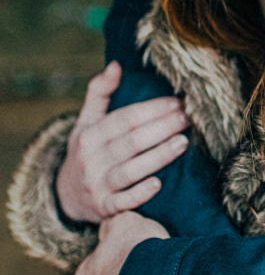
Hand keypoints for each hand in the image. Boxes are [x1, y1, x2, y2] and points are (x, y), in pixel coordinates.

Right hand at [56, 61, 188, 222]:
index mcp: (89, 135)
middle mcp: (91, 160)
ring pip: (130, 170)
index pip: (125, 119)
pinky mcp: (104, 209)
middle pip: (131, 142)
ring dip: (158, 156)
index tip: (177, 101)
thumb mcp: (85, 122)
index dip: (152, 109)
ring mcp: (97, 185)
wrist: (66, 196)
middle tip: (188, 118)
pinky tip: (158, 184)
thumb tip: (116, 65)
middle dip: (162, 128)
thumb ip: (99, 92)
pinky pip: (123, 202)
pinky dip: (139, 194)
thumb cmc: (86, 151)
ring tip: (183, 142)